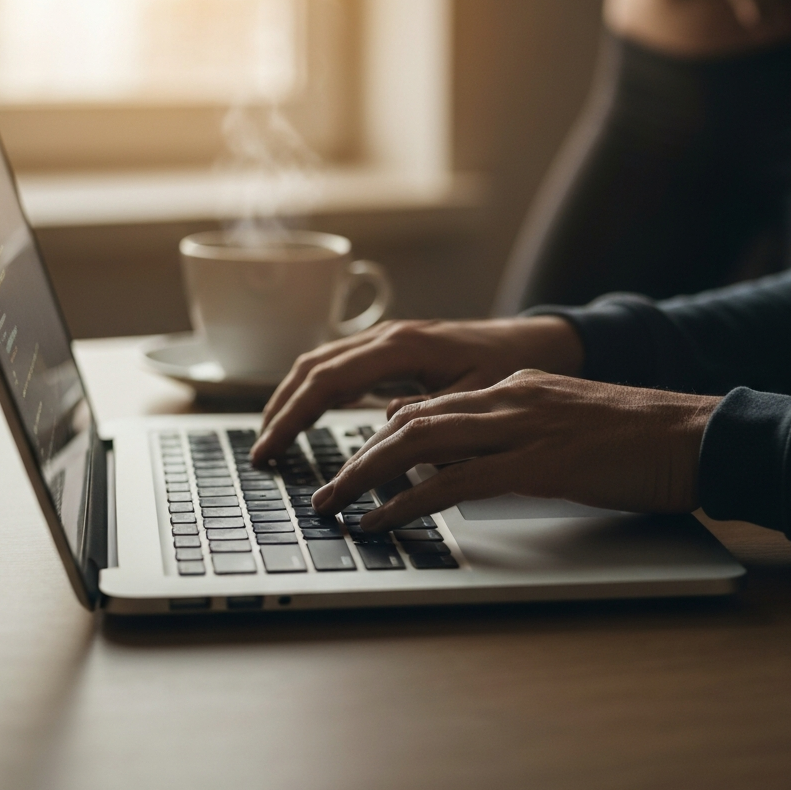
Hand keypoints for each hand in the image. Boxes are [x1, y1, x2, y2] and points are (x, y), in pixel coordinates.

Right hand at [250, 317, 583, 462]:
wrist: (530, 340)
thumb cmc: (507, 365)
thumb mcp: (477, 394)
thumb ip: (434, 412)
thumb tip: (387, 430)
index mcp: (402, 347)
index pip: (327, 380)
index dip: (292, 416)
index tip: (270, 450)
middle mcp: (386, 336)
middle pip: (312, 368)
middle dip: (280, 410)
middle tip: (260, 453)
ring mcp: (386, 339)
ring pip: (320, 362)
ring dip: (291, 398)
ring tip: (272, 437)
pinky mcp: (390, 349)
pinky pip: (338, 364)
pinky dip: (313, 389)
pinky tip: (305, 414)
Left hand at [309, 370, 722, 530]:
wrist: (694, 434)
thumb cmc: (637, 438)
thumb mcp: (565, 422)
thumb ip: (516, 431)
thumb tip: (470, 458)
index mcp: (514, 387)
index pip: (430, 406)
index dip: (382, 435)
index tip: (353, 462)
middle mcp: (508, 397)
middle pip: (410, 421)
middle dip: (358, 456)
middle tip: (325, 488)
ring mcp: (520, 427)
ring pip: (421, 444)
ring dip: (367, 476)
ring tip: (334, 505)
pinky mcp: (537, 463)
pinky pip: (455, 483)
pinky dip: (408, 502)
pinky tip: (382, 521)